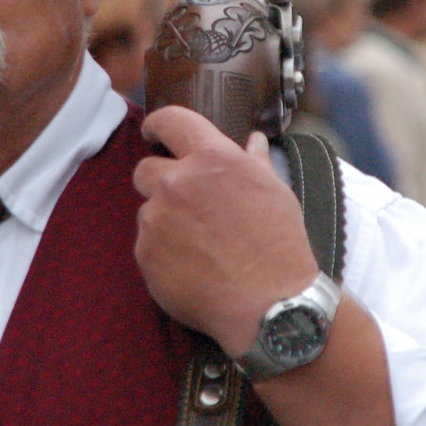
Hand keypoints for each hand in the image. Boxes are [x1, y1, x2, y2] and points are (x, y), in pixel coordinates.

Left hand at [133, 106, 320, 357]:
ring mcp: (156, 219)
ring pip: (148, 211)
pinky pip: (146, 244)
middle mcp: (177, 182)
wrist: (269, 304)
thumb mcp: (275, 192)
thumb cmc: (279, 245)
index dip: (157, 125)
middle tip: (188, 206)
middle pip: (145, 169)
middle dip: (161, 182)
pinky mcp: (145, 254)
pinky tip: (193, 267)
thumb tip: (253, 141)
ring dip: (165, 221)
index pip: (169, 121)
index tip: (154, 133)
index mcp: (211, 158)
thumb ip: (254, 162)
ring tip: (200, 246)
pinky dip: (163, 253)